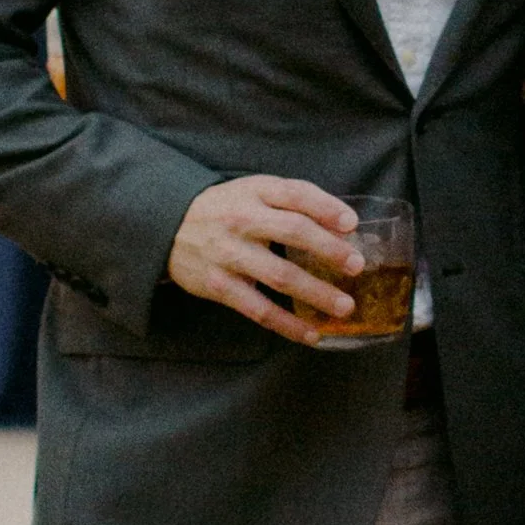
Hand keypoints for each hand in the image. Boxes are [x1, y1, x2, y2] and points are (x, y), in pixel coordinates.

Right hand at [168, 176, 362, 345]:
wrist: (168, 226)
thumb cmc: (226, 209)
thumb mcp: (254, 191)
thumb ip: (294, 200)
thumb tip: (344, 225)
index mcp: (254, 191)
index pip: (295, 194)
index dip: (327, 208)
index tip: (352, 224)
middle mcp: (242, 220)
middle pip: (293, 231)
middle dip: (329, 249)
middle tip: (356, 266)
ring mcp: (229, 254)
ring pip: (280, 275)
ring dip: (316, 293)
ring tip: (344, 306)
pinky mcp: (220, 286)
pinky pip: (259, 310)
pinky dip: (287, 324)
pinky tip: (312, 334)